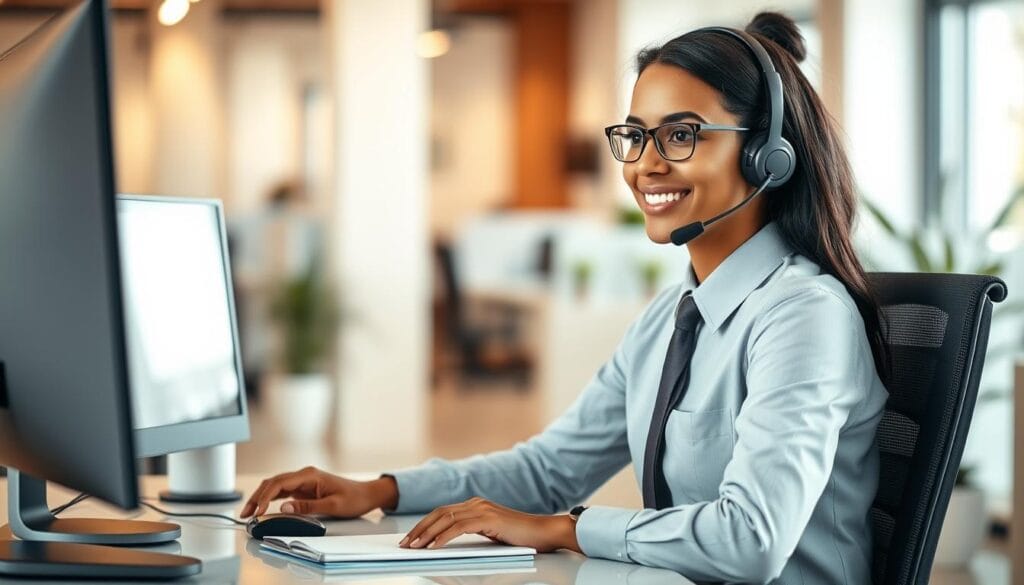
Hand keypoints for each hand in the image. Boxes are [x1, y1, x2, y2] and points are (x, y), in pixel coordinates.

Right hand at [240, 466, 397, 517]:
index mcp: (310, 475)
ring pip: (275, 486)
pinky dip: (270, 499)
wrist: (366, 494)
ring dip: (261, 498)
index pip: (280, 483)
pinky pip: (282, 492)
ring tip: (249, 512)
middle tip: (246, 513)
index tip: (259, 511)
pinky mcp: (304, 489)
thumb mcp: (333, 506)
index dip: (266, 497)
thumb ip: (308, 507)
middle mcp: (304, 475)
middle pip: (273, 483)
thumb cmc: (353, 498)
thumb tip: (285, 507)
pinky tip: (262, 508)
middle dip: (257, 497)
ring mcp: (303, 481)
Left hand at [399, 497, 579, 553]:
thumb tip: (445, 543)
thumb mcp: (489, 534)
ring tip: (414, 546)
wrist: (543, 532)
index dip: (423, 525)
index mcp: (475, 505)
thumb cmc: (519, 537)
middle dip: (419, 529)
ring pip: (446, 519)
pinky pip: (459, 527)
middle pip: (439, 513)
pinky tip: (434, 545)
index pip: (442, 513)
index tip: (410, 538)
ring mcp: (482, 509)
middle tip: (405, 543)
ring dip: (427, 533)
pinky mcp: (489, 518)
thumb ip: (471, 533)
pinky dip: (443, 536)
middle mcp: (476, 503)